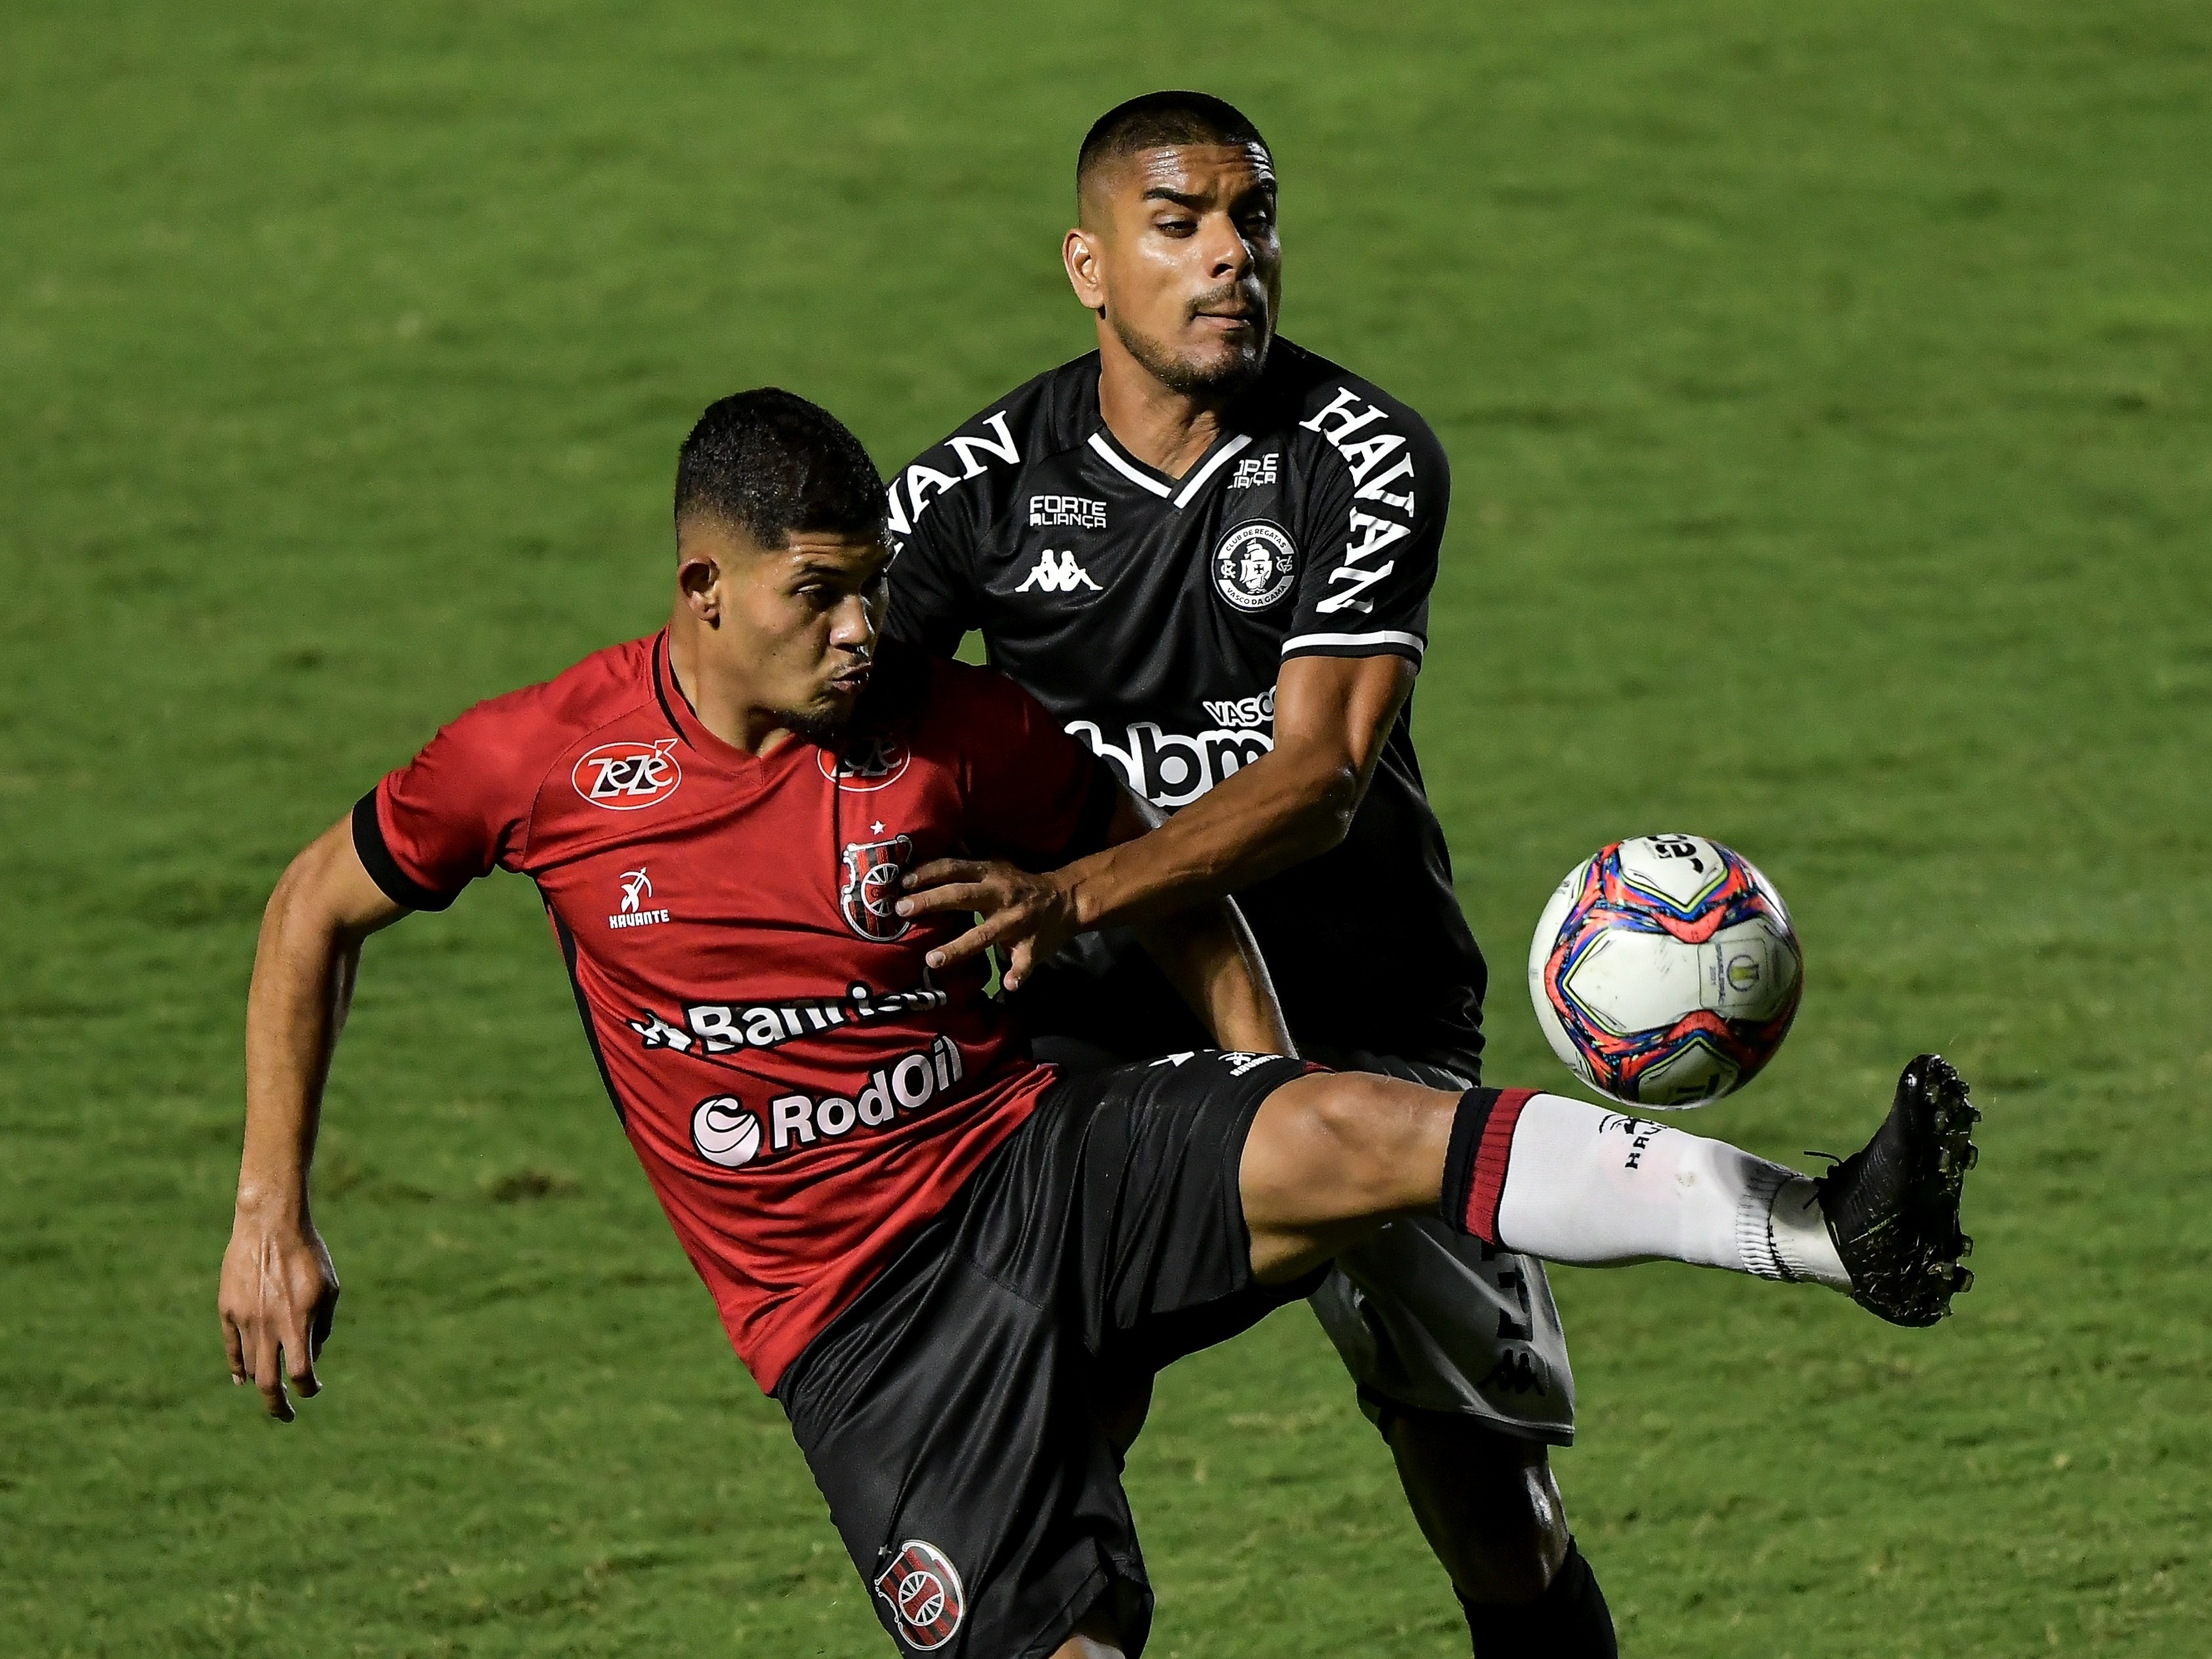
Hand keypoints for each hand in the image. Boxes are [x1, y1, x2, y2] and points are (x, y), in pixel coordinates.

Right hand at [219, 1206, 339, 1421]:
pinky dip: (237, 1368)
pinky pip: (231, 1348)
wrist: (270, 1224)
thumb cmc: (308, 1254)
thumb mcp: (329, 1288)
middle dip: (278, 1405)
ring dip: (262, 1381)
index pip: (302, 1372)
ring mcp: (245, 1319)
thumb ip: (321, 1326)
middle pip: (269, 1382)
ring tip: (273, 1386)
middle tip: (287, 1416)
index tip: (314, 1390)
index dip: (309, 1388)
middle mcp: (269, 1325)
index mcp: (299, 1320)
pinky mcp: (227, 1310)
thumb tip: (310, 1361)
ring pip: (250, 1367)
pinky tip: (243, 1380)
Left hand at [896, 857, 1081, 988]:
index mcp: (990, 875)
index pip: (953, 869)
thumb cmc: (1021, 884)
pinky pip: (1023, 962)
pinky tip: (1008, 984)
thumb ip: (966, 861)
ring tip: (932, 960)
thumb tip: (935, 845)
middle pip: (962, 896)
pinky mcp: (1031, 946)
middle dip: (931, 901)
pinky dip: (1018, 973)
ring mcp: (1016, 922)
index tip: (901, 882)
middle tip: (901, 910)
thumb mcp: (996, 865)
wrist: (1067, 900)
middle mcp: (999, 896)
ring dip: (958, 947)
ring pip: (984, 934)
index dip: (928, 873)